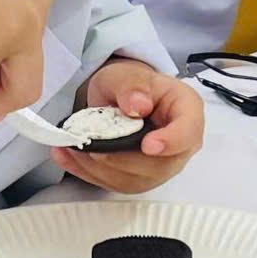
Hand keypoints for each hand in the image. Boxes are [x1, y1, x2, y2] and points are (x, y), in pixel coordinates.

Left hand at [53, 60, 203, 193]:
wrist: (122, 99)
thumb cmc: (132, 85)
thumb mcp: (126, 74)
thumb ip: (131, 85)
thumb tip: (137, 105)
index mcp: (187, 113)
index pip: (188, 132)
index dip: (171, 142)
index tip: (147, 145)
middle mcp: (180, 146)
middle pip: (158, 165)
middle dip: (119, 159)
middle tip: (88, 145)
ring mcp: (160, 167)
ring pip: (134, 180)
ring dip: (98, 169)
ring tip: (70, 149)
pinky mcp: (138, 178)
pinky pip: (115, 184)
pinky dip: (88, 173)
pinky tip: (68, 158)